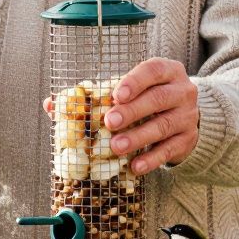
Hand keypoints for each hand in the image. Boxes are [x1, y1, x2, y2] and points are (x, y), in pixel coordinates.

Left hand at [40, 58, 197, 175]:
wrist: (185, 119)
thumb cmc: (146, 101)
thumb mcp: (128, 91)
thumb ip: (93, 96)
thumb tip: (51, 104)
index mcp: (165, 72)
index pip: (153, 71)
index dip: (134, 81)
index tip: (115, 95)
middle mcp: (181, 91)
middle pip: (157, 99)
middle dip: (132, 111)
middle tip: (109, 123)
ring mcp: (187, 116)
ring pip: (163, 126)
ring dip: (138, 137)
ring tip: (116, 147)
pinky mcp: (187, 140)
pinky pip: (169, 150)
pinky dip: (151, 160)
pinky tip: (134, 167)